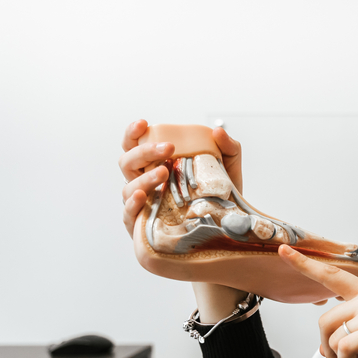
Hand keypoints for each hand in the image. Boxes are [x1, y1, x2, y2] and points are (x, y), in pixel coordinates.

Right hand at [119, 120, 246, 321]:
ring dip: (143, 178)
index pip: (135, 146)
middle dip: (144, 152)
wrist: (226, 235)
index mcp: (156, 166)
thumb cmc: (220, 200)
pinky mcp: (144, 228)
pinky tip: (142, 196)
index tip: (144, 123)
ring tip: (163, 172)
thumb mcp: (230, 171)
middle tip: (169, 149)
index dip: (133, 133)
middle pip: (127, 162)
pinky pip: (129, 216)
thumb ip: (228, 149)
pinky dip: (132, 204)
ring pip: (127, 187)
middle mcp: (144, 184)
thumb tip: (218, 131)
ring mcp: (143, 206)